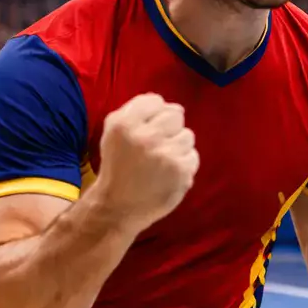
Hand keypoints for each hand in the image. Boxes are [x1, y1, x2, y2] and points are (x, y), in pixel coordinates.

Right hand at [92, 94, 199, 230]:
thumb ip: (137, 111)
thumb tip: (170, 105)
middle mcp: (145, 136)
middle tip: (157, 146)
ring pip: (188, 135)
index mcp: (124, 123)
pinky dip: (184, 165)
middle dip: (169, 128)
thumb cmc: (117, 166)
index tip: (147, 129)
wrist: (118, 207)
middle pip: (175, 114)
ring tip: (162, 162)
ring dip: (178, 147)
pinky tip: (169, 174)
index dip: (154, 114)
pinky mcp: (180, 171)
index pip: (155, 100)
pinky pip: (193, 156)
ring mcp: (165, 154)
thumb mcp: (113, 133)